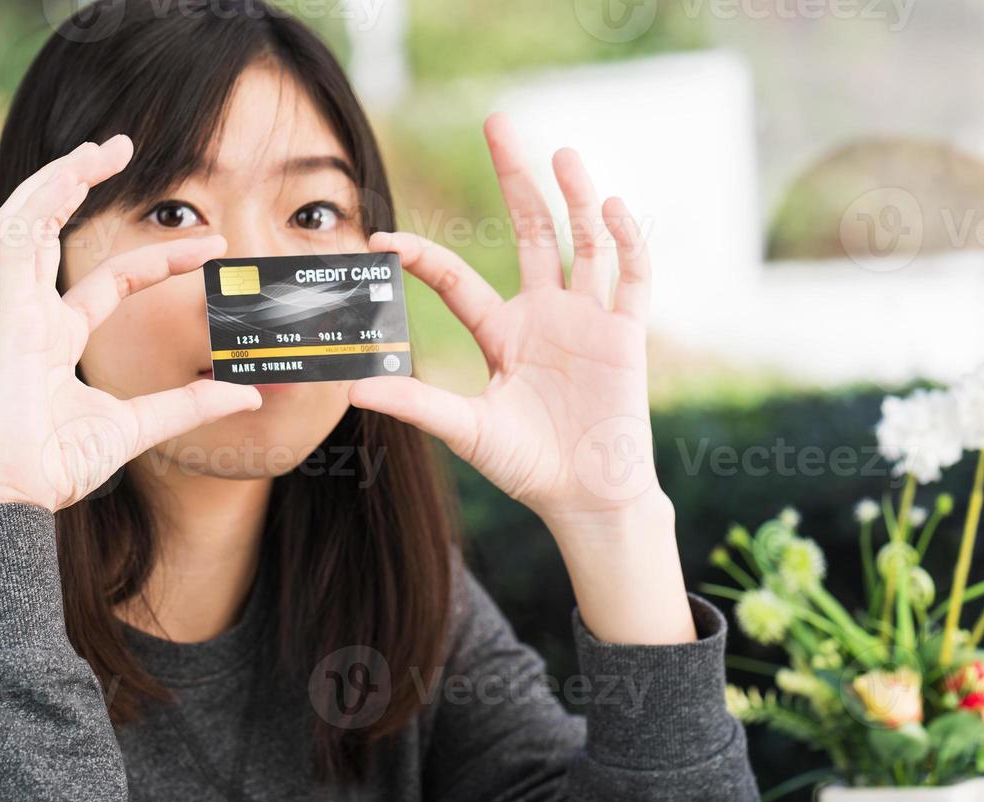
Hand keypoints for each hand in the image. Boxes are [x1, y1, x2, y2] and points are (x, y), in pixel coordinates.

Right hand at [0, 135, 261, 513]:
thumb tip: (250, 392)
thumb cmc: (59, 468)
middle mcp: (35, 317)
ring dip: (56, 180)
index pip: (113, 279)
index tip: (215, 247)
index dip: (161, 258)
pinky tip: (67, 175)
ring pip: (25, 224)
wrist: (16, 500)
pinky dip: (37, 206)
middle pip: (52, 232)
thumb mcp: (139, 426)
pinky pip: (15, 247)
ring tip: (97, 148)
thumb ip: (190, 405)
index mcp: (59, 337)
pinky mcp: (8, 319)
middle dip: (80, 185)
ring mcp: (17, 314)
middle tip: (122, 146)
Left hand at [348, 112, 662, 531]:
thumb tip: (352, 389)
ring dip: (576, 197)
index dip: (423, 257)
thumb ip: (417, 404)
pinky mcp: (626, 334)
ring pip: (584, 243)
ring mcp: (587, 319)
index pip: (457, 280)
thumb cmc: (526, 466)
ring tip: (562, 153)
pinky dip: (625, 243)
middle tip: (498, 123)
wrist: (586, 496)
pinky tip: (609, 209)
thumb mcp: (466, 429)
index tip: (383, 241)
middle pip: (532, 232)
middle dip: (516, 179)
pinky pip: (632, 278)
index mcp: (502, 333)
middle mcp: (544, 315)